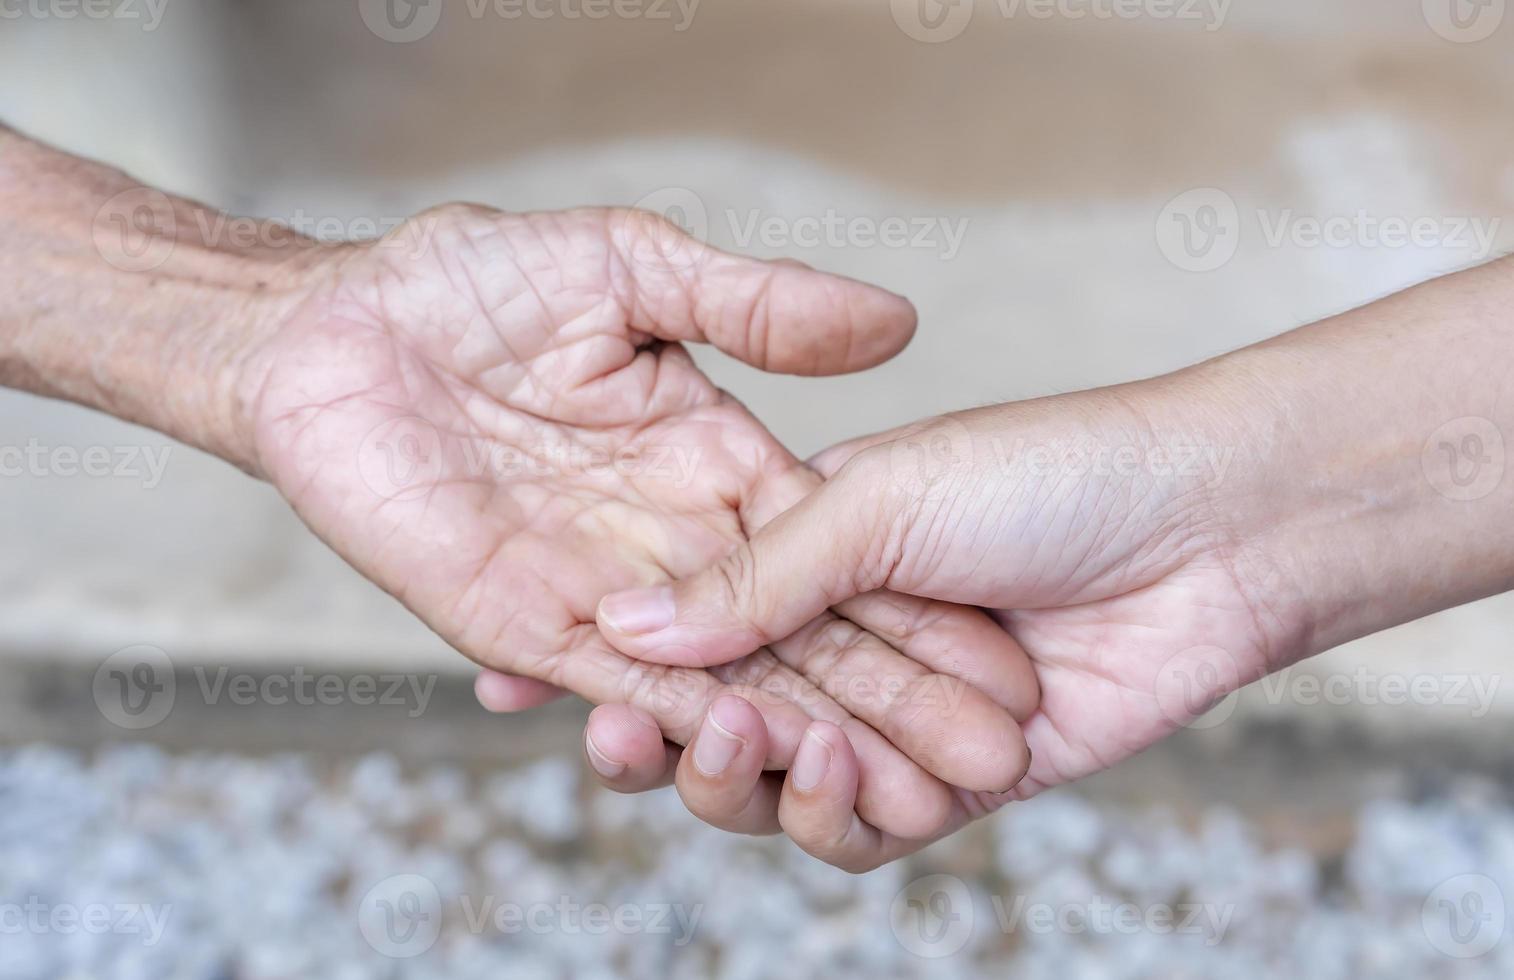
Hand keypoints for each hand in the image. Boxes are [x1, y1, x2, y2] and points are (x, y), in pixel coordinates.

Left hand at [239, 204, 1036, 837]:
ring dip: (821, 734)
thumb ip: (756, 306)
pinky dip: (694, 728)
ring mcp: (606, 589)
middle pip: (804, 635)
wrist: (332, 328)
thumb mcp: (636, 268)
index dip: (920, 607)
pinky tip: (770, 764)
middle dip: (900, 698)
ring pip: (731, 680)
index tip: (1009, 663)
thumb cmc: (473, 282)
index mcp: (716, 460)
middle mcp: (675, 539)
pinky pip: (623, 683)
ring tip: (914, 788)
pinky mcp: (528, 624)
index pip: (836, 552)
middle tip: (997, 753)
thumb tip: (897, 322)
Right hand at [587, 378, 1295, 867]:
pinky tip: (857, 774)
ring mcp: (892, 718)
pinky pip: (865, 831)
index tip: (507, 670)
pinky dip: (848, 814)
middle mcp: (837, 644)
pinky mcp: (952, 784)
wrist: (1207, 531)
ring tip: (760, 742)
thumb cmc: (1049, 475)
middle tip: (622, 735)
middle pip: (709, 721)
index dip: (597, 652)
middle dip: (658, 738)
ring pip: (776, 789)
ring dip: (752, 780)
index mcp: (802, 557)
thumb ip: (755, 570)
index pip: (675, 619)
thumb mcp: (881, 498)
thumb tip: (624, 617)